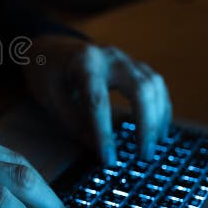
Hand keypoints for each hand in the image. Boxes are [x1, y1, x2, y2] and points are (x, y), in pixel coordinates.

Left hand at [25, 35, 172, 164]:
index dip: (104, 132)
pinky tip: (158, 130)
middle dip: (145, 124)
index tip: (109, 159)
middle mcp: (109, 57)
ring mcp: (124, 58)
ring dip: (157, 117)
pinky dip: (160, 108)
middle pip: (138, 88)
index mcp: (83, 63)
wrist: (51, 48)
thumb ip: (74, 122)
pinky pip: (155, 85)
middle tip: (143, 155)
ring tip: (153, 146)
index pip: (97, 100)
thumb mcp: (51, 98)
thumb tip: (99, 150)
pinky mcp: (133, 65)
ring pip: (152, 85)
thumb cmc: (47, 74)